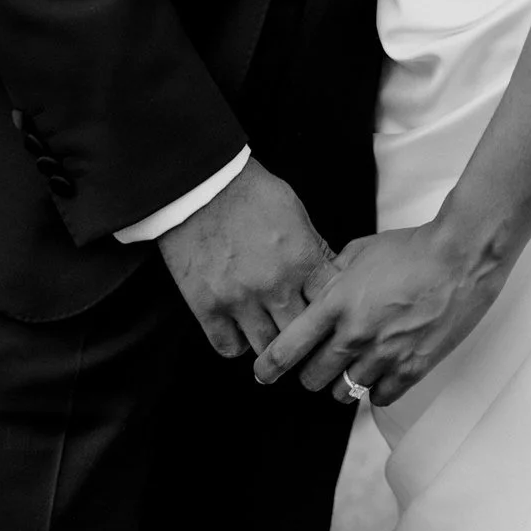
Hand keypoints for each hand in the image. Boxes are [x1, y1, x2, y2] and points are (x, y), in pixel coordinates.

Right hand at [158, 157, 336, 358]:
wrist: (198, 182)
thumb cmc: (249, 190)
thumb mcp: (293, 208)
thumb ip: (312, 245)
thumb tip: (328, 271)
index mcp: (301, 258)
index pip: (330, 305)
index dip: (331, 311)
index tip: (326, 312)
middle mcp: (274, 285)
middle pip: (301, 335)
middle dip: (304, 334)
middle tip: (300, 332)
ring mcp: (239, 300)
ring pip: (268, 349)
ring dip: (272, 343)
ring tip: (271, 334)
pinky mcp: (207, 306)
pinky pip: (229, 347)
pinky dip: (237, 343)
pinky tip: (240, 329)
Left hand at [252, 221, 505, 408]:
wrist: (461, 256)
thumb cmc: (412, 247)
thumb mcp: (362, 250)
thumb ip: (335, 274)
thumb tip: (322, 290)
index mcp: (337, 302)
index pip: (288, 347)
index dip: (269, 366)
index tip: (262, 373)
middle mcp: (355, 334)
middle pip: (313, 377)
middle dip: (310, 373)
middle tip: (318, 363)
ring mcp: (384, 355)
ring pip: (344, 392)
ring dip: (343, 382)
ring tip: (353, 365)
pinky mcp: (412, 368)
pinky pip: (380, 397)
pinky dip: (377, 388)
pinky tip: (382, 370)